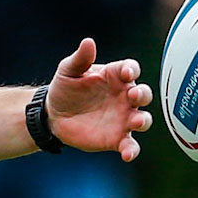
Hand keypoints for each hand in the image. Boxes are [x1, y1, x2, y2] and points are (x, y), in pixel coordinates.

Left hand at [44, 38, 155, 160]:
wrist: (53, 115)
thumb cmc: (65, 88)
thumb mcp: (68, 71)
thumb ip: (80, 58)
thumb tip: (88, 42)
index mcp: (115, 76)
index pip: (131, 69)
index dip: (132, 70)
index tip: (126, 73)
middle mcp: (124, 97)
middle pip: (143, 94)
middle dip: (142, 94)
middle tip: (133, 96)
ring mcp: (123, 118)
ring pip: (142, 119)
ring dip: (143, 121)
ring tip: (136, 122)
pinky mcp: (117, 138)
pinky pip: (130, 145)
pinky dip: (132, 150)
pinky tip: (128, 155)